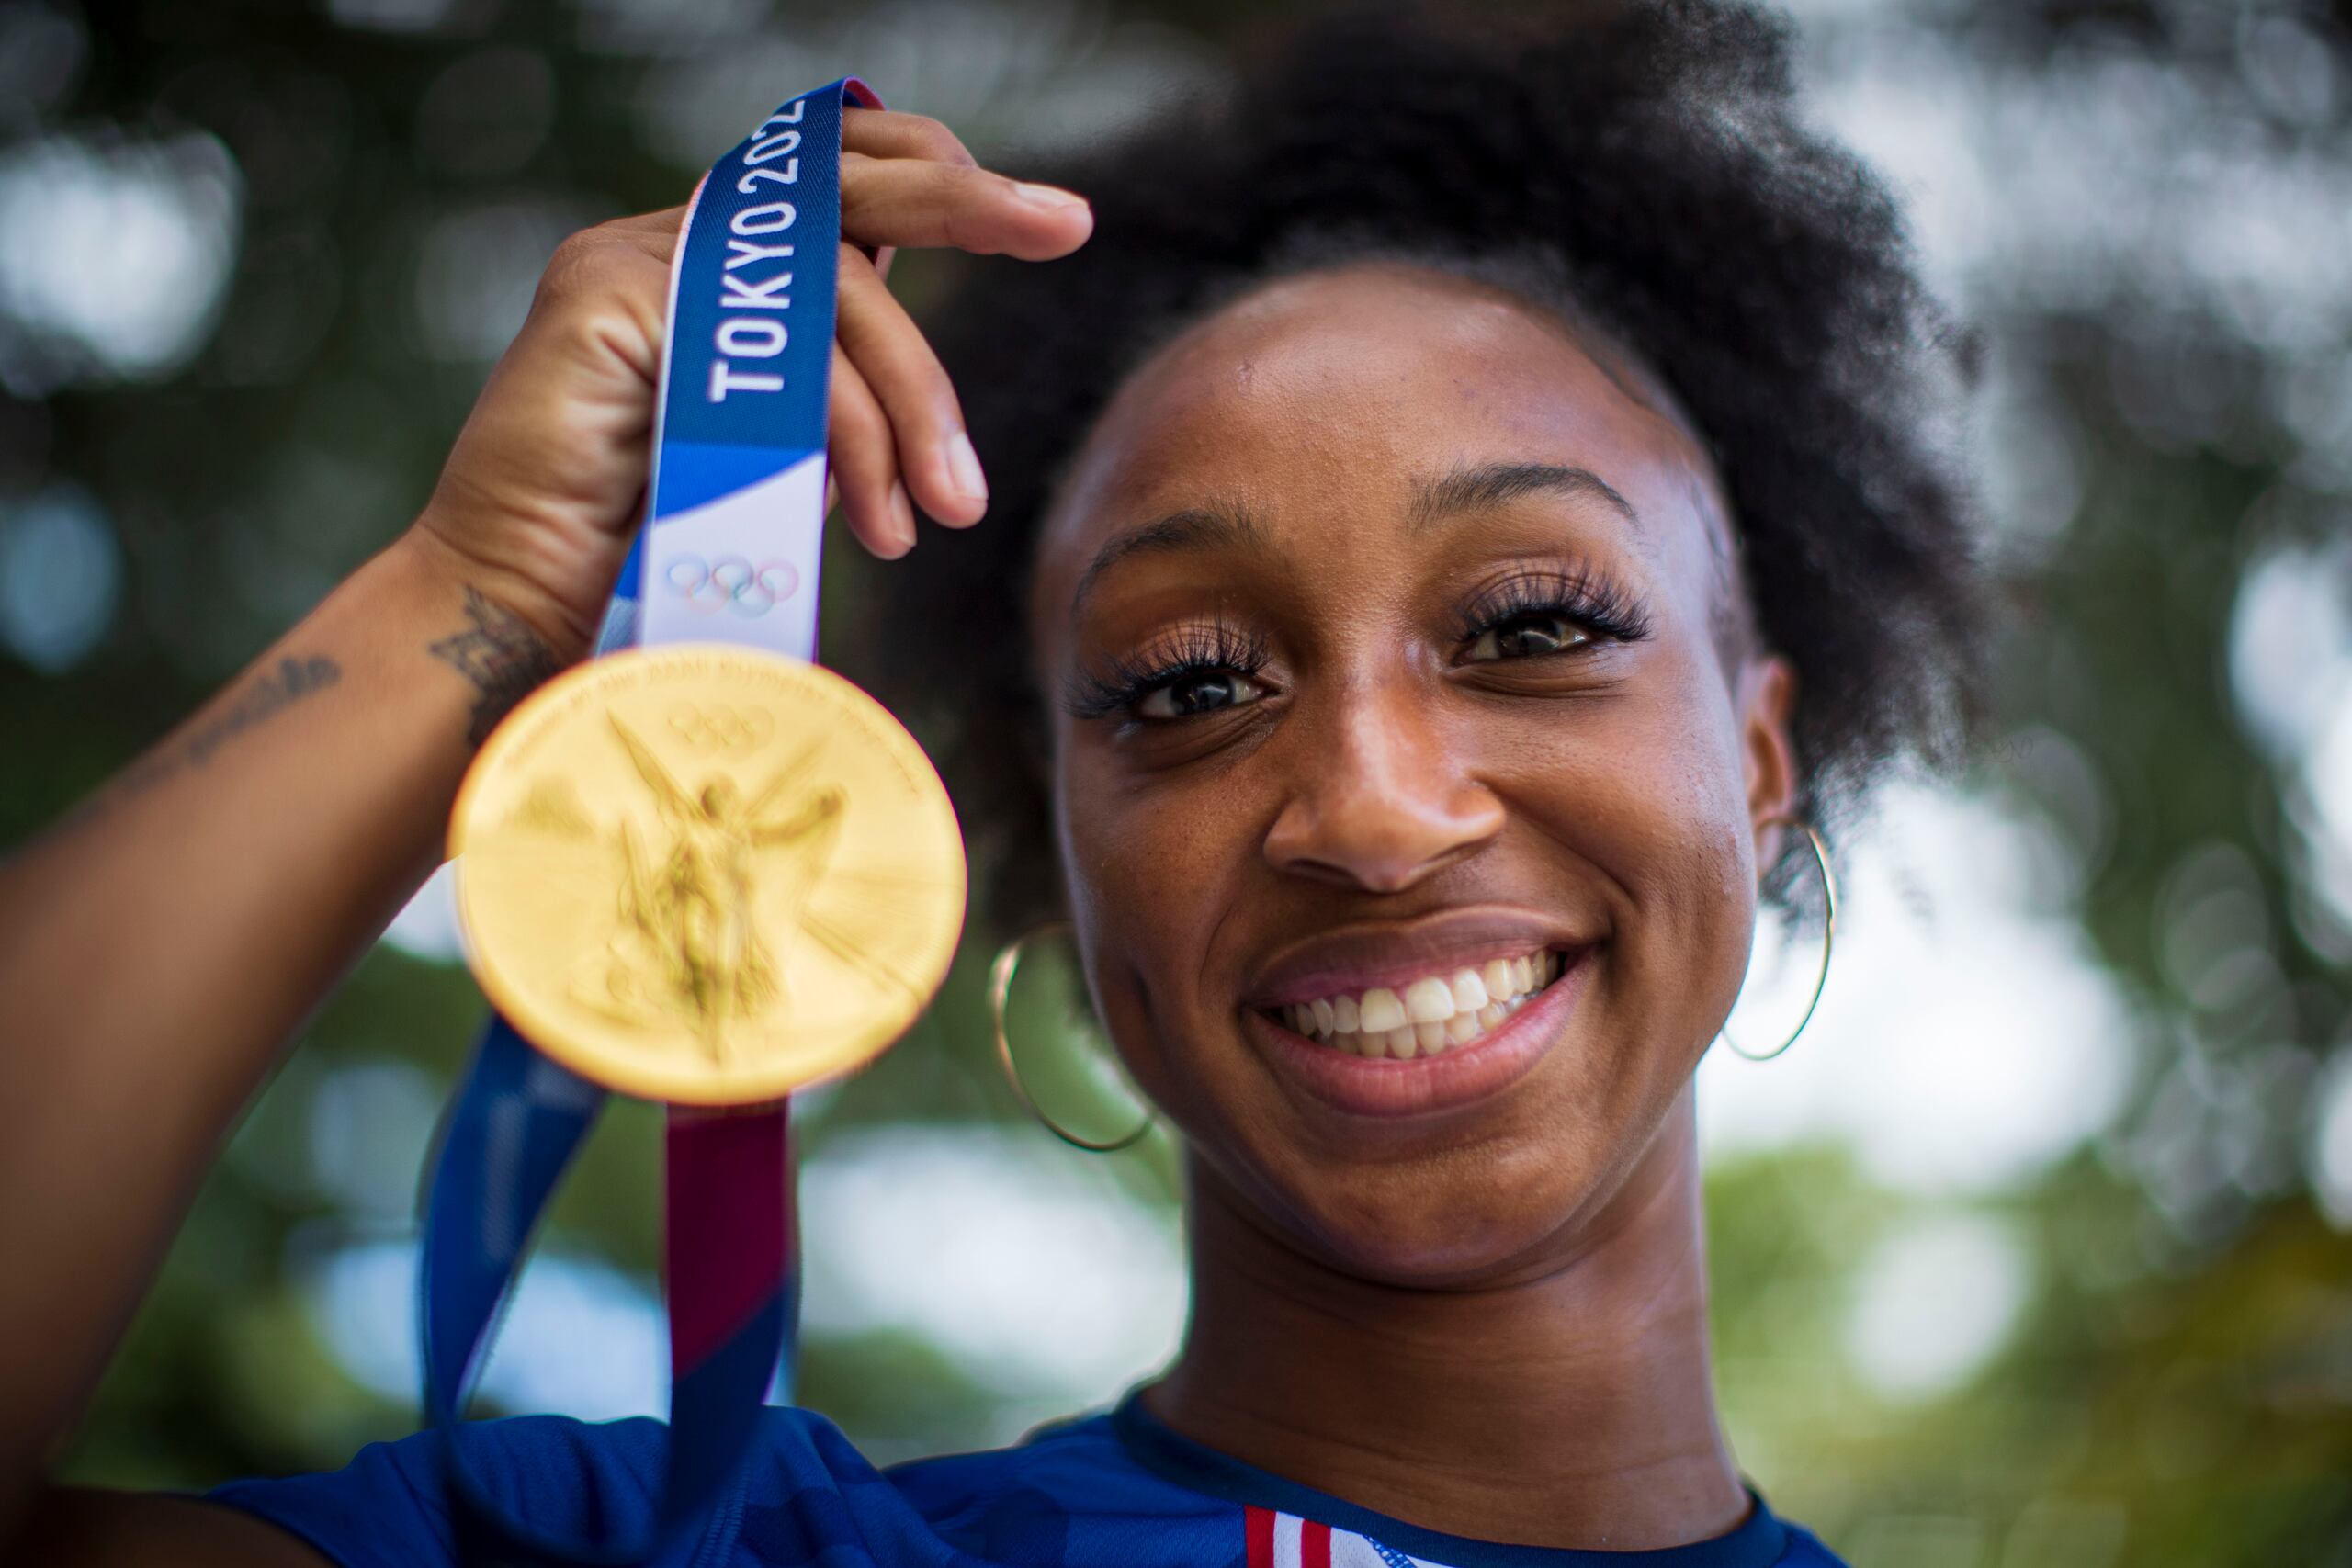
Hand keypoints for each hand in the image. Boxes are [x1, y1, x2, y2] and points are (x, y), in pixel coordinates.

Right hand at [409, 109, 1092, 659]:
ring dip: (913, 405)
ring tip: (947, 510)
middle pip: (851, 190)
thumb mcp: (778, 455)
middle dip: (972, 201)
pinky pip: (777, 348)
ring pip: (833, 290)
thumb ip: (836, 399)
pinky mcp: (610, 293)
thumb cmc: (654, 551)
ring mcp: (636, 253)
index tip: (1051, 219)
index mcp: (719, 264)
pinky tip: (874, 516)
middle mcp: (677, 240)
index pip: (844, 175)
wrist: (526, 610)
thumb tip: (932, 415)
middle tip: (1067, 227)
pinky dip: (845, 432)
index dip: (944, 175)